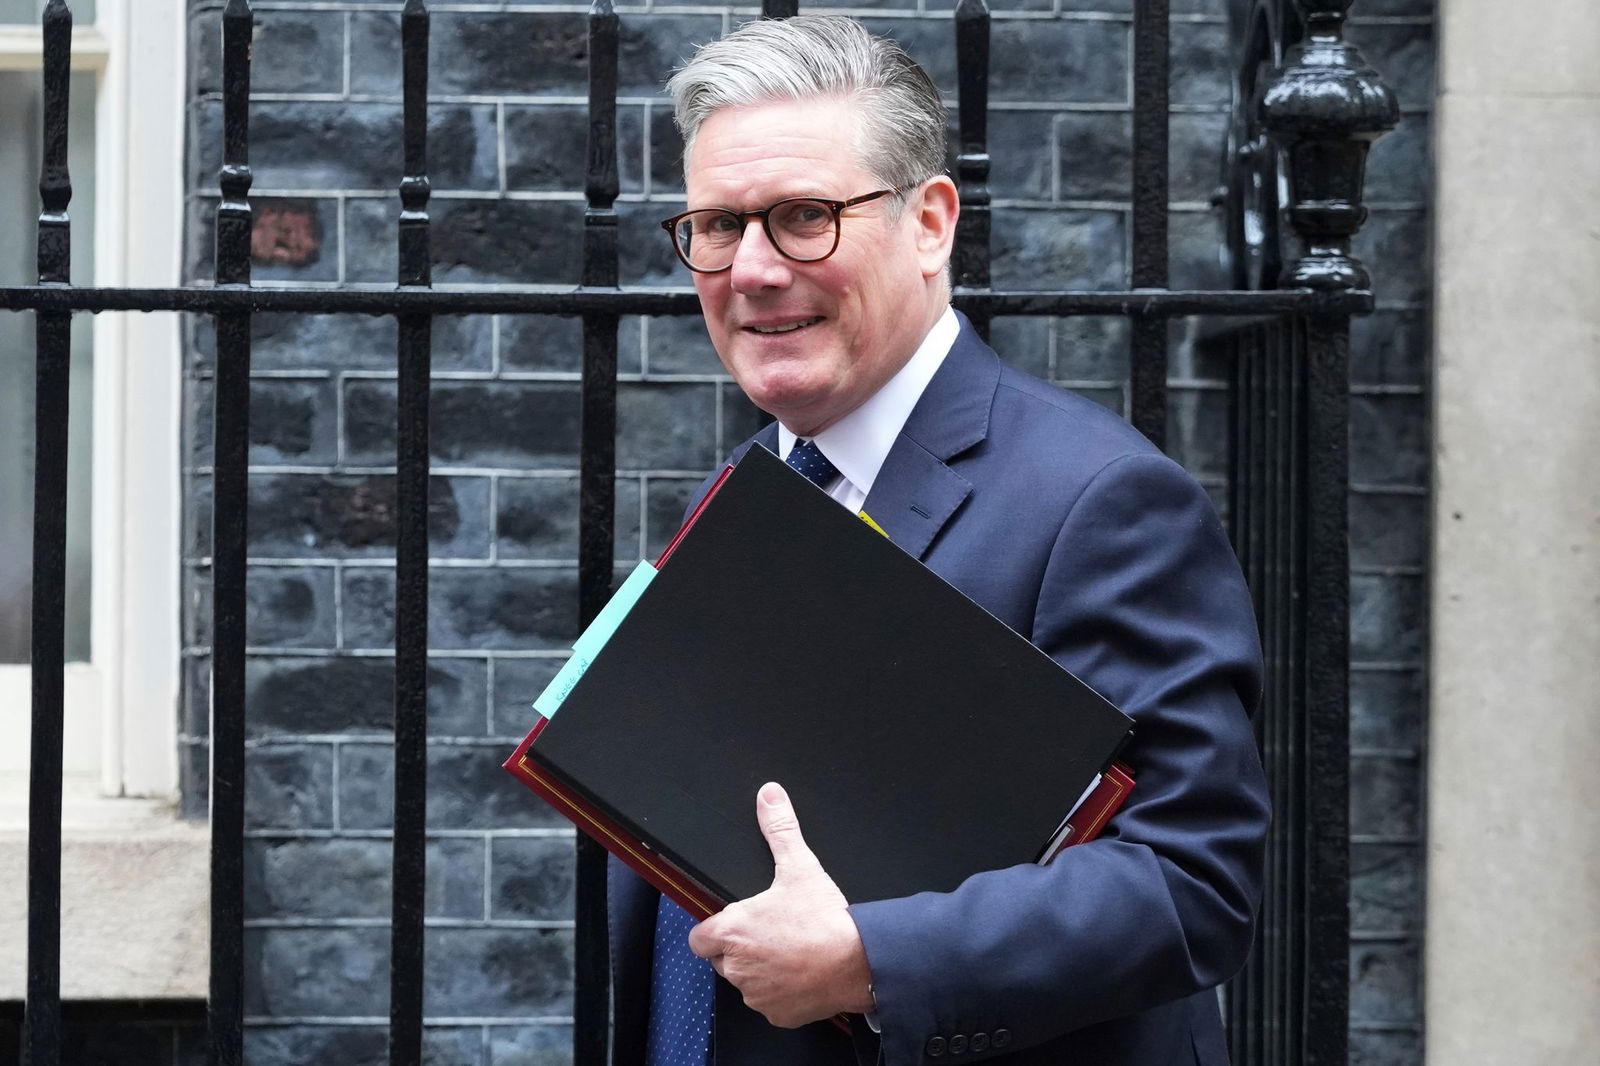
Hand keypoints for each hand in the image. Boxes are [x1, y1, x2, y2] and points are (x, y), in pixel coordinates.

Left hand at [688, 782, 875, 1026]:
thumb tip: (769, 797)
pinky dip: (782, 992)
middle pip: (723, 960)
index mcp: (732, 932)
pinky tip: (802, 973)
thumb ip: (779, 829)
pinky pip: (770, 1003)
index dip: (713, 930)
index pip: (699, 938)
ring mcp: (756, 994)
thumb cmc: (825, 919)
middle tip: (771, 933)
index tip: (734, 924)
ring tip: (791, 951)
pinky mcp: (777, 1014)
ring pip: (747, 982)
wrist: (859, 961)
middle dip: (741, 949)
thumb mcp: (800, 866)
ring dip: (761, 970)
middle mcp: (737, 968)